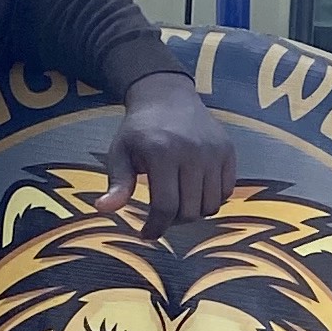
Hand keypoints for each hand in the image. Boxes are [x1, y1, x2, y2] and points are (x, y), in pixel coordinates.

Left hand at [98, 73, 236, 235]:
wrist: (168, 96)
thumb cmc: (140, 130)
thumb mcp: (120, 153)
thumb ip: (117, 183)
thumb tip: (103, 209)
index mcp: (162, 152)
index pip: (165, 206)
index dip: (155, 227)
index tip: (146, 234)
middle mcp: (192, 152)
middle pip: (189, 210)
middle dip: (173, 222)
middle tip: (161, 215)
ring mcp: (214, 151)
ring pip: (210, 205)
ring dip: (194, 213)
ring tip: (178, 204)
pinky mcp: (228, 151)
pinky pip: (226, 191)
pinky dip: (212, 200)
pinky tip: (195, 192)